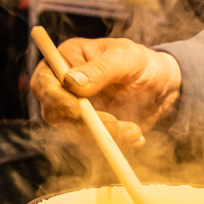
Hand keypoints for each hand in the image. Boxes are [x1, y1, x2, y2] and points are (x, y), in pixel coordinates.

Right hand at [29, 37, 181, 147]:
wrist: (161, 84)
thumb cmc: (139, 62)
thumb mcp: (124, 58)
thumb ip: (99, 69)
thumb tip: (71, 81)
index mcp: (65, 60)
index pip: (43, 82)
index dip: (54, 98)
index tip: (76, 110)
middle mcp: (63, 88)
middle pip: (54, 114)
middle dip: (84, 125)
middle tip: (116, 125)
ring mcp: (75, 112)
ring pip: (74, 134)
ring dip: (104, 138)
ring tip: (135, 131)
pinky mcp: (89, 131)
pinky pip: (92, 145)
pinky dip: (114, 145)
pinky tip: (135, 136)